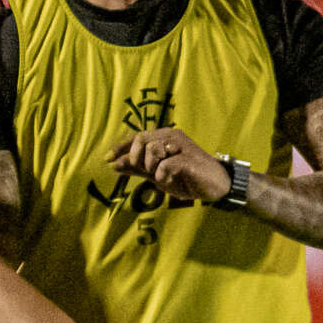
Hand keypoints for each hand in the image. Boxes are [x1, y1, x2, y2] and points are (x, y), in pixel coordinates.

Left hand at [106, 127, 228, 204]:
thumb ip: (137, 168)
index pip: (137, 136)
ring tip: (161, 175)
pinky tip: (169, 179)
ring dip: (151, 167)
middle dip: (136, 157)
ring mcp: (181, 146)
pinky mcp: (188, 159)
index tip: (106, 159)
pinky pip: (166, 165)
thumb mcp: (158, 174)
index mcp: (164, 137)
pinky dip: (163, 175)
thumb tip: (114, 165)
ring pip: (153, 150)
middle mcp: (172, 137)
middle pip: (142, 139)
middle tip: (144, 170)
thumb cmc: (187, 178)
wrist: (216, 186)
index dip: (120, 146)